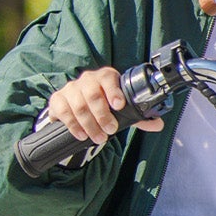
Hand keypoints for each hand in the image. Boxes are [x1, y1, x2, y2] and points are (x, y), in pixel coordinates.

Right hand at [46, 68, 164, 148]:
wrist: (78, 106)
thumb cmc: (104, 105)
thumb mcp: (122, 110)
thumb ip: (138, 116)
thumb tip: (158, 124)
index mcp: (105, 77)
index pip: (108, 78)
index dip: (113, 91)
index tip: (119, 105)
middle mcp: (87, 79)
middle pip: (92, 94)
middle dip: (102, 115)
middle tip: (110, 130)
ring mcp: (71, 88)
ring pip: (78, 105)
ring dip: (89, 124)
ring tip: (98, 138)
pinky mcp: (57, 100)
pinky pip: (63, 111)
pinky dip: (73, 125)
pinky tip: (81, 134)